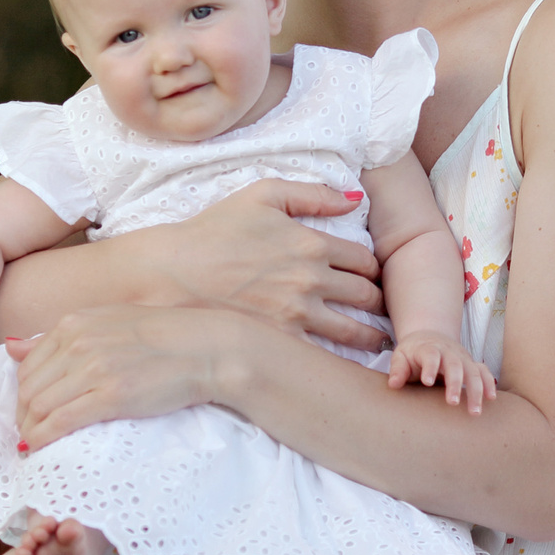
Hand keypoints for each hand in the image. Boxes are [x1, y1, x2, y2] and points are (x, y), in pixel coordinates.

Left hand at [9, 306, 234, 451]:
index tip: (29, 413)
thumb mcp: (107, 323)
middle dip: (23, 417)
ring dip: (31, 431)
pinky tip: (40, 448)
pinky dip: (43, 438)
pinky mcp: (111, 395)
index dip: (22, 395)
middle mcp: (78, 343)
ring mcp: (94, 368)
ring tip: (36, 445)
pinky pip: (61, 421)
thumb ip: (61, 337)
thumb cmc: (163, 336)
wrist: (205, 348)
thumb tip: (12, 347)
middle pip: (29, 389)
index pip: (28, 366)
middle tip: (30, 434)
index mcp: (74, 323)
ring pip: (39, 407)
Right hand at [139, 180, 388, 350]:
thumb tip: (354, 198)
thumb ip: (312, 194)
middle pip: (367, 295)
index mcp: (312, 243)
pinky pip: (323, 353)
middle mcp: (312, 280)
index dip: (373, 269)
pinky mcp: (280, 339)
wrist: (172, 273)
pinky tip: (342, 361)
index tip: (372, 277)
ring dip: (371, 337)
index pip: (365, 260)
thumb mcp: (263, 194)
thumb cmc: (214, 230)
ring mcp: (297, 313)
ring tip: (378, 342)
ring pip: (354, 331)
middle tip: (382, 310)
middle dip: (379, 302)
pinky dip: (339, 358)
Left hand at [388, 331, 496, 414]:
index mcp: (428, 349)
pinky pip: (483, 371)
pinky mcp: (471, 364)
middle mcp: (448, 352)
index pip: (430, 355)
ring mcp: (462, 357)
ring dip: (476, 390)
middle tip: (452, 403)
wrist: (429, 337)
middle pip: (455, 365)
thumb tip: (393, 384)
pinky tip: (491, 399)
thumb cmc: (412, 353)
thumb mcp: (400, 357)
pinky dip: (489, 383)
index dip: (430, 367)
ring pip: (473, 371)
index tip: (428, 382)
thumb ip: (397, 369)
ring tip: (475, 411)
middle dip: (455, 383)